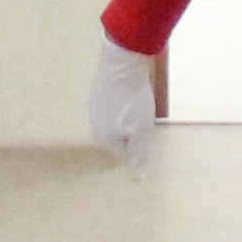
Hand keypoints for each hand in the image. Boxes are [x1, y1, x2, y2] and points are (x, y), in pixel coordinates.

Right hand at [85, 35, 157, 173]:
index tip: (148, 130)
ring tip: (140, 103)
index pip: (122, 152)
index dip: (139, 143)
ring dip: (127, 115)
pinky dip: (123, 100)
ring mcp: (93, 105)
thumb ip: (138, 156)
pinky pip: (113, 102)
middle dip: (131, 130)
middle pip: (117, 135)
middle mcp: (93, 124)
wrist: (122, 62)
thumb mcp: (142, 132)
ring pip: (114, 118)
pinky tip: (132, 91)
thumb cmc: (133, 100)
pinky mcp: (97, 89)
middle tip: (146, 116)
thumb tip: (137, 179)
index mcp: (102, 137)